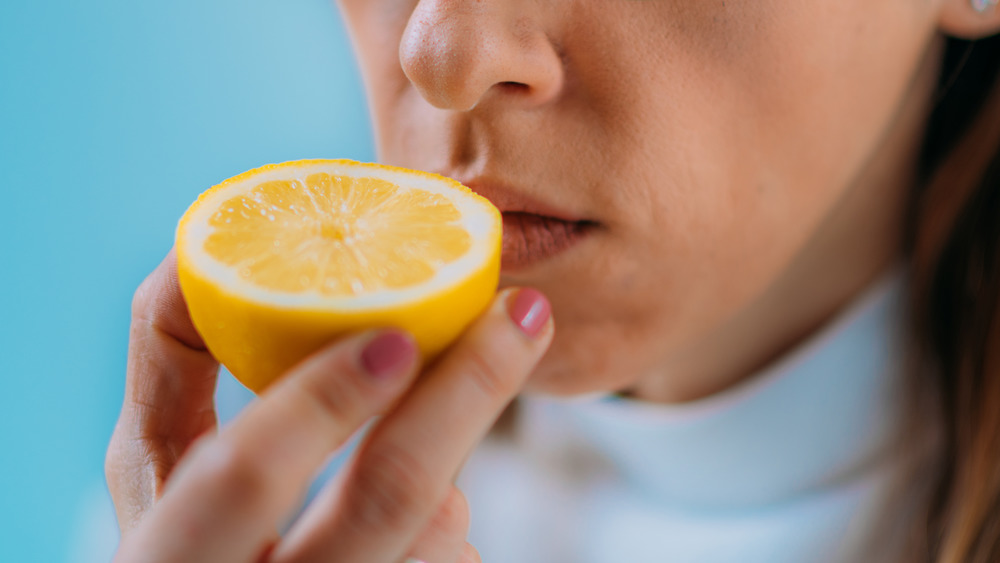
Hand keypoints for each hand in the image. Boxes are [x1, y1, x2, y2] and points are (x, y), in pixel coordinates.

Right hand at [106, 249, 553, 562]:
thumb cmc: (185, 529)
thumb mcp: (153, 459)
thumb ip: (176, 357)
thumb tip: (212, 245)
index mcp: (169, 553)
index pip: (242, 474)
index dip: (322, 397)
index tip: (399, 333)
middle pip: (386, 499)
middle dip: (465, 392)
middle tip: (523, 313)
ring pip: (436, 541)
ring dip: (453, 465)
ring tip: (446, 419)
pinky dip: (450, 526)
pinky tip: (428, 509)